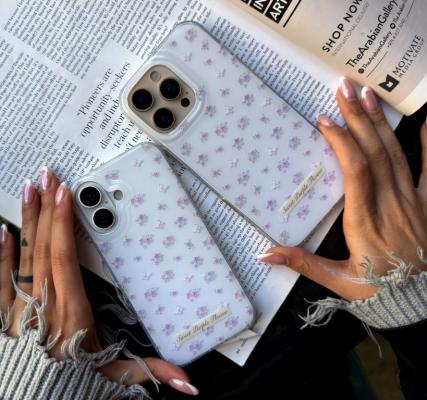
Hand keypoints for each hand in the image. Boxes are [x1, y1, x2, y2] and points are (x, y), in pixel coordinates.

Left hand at [0, 170, 197, 395]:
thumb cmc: (69, 385)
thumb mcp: (112, 377)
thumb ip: (149, 372)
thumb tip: (185, 383)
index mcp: (71, 311)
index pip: (64, 257)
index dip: (63, 222)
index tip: (65, 194)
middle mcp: (42, 304)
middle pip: (43, 246)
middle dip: (47, 208)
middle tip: (47, 177)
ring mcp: (19, 307)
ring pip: (23, 254)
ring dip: (27, 220)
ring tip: (29, 190)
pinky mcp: (6, 314)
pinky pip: (1, 277)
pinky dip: (2, 253)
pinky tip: (3, 231)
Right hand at [258, 77, 426, 301]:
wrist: (421, 303)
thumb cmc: (377, 290)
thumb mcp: (337, 280)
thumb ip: (302, 263)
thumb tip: (265, 253)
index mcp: (364, 222)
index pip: (355, 172)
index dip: (341, 143)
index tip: (325, 120)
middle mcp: (389, 205)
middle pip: (374, 154)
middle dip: (357, 118)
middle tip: (344, 88)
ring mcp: (411, 201)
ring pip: (396, 155)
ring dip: (380, 123)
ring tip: (368, 94)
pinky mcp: (425, 203)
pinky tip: (424, 119)